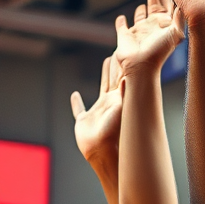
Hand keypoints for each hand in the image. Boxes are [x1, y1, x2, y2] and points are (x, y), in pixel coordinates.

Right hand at [71, 53, 122, 169]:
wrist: (103, 152)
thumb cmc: (113, 133)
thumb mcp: (121, 110)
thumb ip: (123, 94)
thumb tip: (129, 77)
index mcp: (116, 100)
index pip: (120, 77)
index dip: (121, 64)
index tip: (124, 50)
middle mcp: (108, 104)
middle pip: (111, 79)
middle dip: (114, 66)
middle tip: (116, 52)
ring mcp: (97, 112)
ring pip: (100, 89)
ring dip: (103, 76)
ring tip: (105, 63)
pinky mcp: (84, 122)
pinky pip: (79, 110)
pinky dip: (76, 103)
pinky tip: (75, 95)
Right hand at [114, 0, 184, 74]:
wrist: (141, 67)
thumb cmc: (159, 51)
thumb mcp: (175, 34)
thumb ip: (180, 19)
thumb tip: (184, 4)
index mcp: (165, 24)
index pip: (168, 3)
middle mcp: (153, 26)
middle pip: (156, 5)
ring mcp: (140, 31)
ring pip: (141, 14)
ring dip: (143, 5)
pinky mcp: (125, 36)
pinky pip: (122, 27)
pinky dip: (121, 22)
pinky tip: (122, 18)